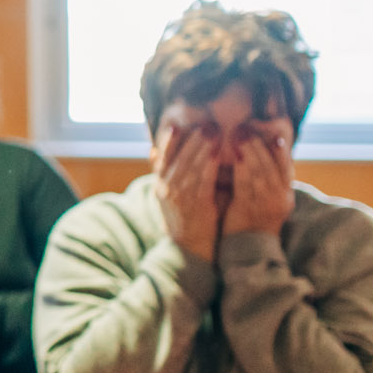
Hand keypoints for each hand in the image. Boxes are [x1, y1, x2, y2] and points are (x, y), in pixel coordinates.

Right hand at [154, 126, 221, 260]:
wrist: (190, 249)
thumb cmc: (186, 218)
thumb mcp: (171, 196)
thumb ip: (169, 175)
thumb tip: (157, 153)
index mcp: (161, 186)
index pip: (161, 159)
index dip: (169, 142)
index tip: (176, 125)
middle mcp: (167, 190)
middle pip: (177, 159)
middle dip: (190, 140)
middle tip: (202, 123)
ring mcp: (180, 198)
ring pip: (189, 168)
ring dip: (200, 149)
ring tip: (210, 132)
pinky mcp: (195, 206)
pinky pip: (202, 182)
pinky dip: (208, 167)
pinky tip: (215, 154)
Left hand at [224, 133, 294, 236]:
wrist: (248, 249)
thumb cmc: (255, 219)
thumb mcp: (268, 200)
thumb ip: (267, 181)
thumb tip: (264, 155)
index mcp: (285, 195)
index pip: (286, 169)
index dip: (281, 152)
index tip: (276, 136)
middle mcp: (279, 199)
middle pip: (271, 168)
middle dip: (260, 147)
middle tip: (250, 130)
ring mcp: (265, 205)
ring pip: (260, 174)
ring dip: (250, 154)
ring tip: (241, 137)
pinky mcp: (248, 210)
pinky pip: (245, 187)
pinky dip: (241, 171)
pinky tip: (236, 159)